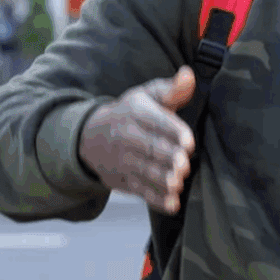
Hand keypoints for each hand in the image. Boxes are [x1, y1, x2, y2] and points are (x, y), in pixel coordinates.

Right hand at [78, 68, 195, 213]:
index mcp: (135, 112)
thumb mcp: (147, 96)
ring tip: (177, 182)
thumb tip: (188, 75)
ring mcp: (123, 161)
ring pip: (143, 171)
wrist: (91, 137)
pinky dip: (156, 199)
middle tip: (183, 165)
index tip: (189, 141)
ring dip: (161, 179)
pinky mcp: (123, 181)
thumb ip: (172, 89)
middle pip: (148, 148)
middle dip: (166, 157)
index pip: (154, 121)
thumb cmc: (131, 114)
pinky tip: (173, 205)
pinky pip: (140, 191)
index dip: (172, 131)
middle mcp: (126, 137)